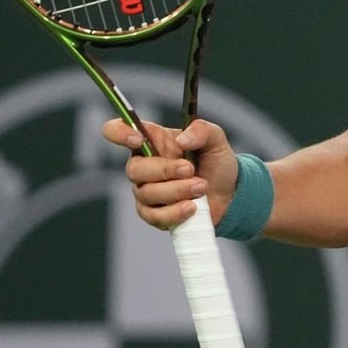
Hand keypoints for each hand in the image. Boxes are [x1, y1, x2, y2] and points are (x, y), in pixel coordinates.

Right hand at [102, 117, 238, 230]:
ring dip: (177, 191)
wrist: (229, 194)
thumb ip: (202, 130)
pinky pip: (153, 216)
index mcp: (153, 141)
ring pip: (146, 193)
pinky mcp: (152, 213)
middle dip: (164, 170)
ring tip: (201, 187)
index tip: (138, 140)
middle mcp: (144, 165)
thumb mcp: (216, 140)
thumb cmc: (216, 163)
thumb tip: (182, 140)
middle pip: (133, 169)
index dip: (119, 133)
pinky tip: (193, 207)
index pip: (117, 131)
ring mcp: (146, 190)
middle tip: (190, 170)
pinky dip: (175, 212)